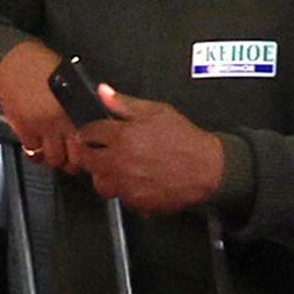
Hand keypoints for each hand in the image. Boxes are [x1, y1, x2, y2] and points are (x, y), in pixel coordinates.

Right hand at [0, 41, 81, 173]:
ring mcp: (42, 125)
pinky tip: (36, 140)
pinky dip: (34, 149)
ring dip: (52, 156)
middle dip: (71, 161)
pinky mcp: (23, 128)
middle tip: (69, 158)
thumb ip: (82, 108)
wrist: (15, 60)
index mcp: (78, 107)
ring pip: (52, 158)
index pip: (90, 143)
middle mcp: (61, 118)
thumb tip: (92, 129)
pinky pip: (32, 150)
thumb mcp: (72, 84)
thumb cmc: (43, 68)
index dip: (89, 152)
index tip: (86, 153)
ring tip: (51, 149)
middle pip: (73, 157)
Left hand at [72, 90, 227, 215]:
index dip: (86, 131)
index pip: (88, 132)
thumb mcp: (156, 111)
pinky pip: (118, 197)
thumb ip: (125, 103)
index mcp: (122, 136)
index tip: (88, 133)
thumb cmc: (185, 140)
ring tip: (116, 168)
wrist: (206, 169)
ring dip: (103, 174)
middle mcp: (119, 162)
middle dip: (88, 153)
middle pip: (86, 160)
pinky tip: (133, 180)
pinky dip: (122, 190)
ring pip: (99, 182)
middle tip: (96, 150)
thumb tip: (103, 92)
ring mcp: (126, 185)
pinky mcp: (135, 202)